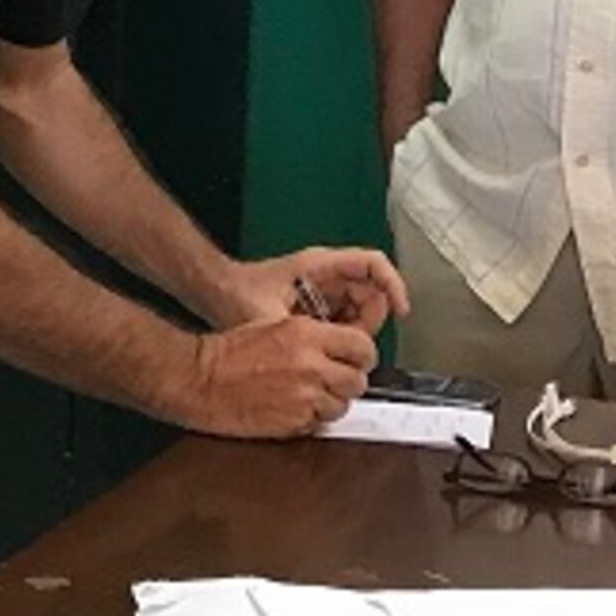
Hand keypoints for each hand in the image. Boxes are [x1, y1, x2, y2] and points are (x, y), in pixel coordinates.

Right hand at [173, 312, 377, 437]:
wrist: (200, 379)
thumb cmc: (230, 353)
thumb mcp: (276, 326)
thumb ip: (314, 337)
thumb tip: (342, 349)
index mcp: (307, 334)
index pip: (363, 346)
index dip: (362, 356)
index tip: (357, 360)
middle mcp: (311, 364)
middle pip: (358, 380)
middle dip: (347, 382)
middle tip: (332, 381)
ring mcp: (304, 396)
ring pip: (342, 406)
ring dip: (330, 403)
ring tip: (306, 396)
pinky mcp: (294, 422)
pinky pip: (319, 424)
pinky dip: (310, 419)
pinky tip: (291, 408)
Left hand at [215, 247, 414, 334]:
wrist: (215, 291)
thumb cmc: (236, 291)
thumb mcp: (269, 314)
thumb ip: (299, 332)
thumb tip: (327, 349)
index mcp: (320, 265)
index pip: (373, 265)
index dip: (393, 285)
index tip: (401, 309)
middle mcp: (326, 275)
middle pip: (371, 294)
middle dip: (369, 322)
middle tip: (353, 345)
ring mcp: (322, 290)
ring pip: (358, 312)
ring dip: (355, 334)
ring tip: (332, 350)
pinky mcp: (316, 306)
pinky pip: (343, 321)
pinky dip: (341, 337)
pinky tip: (325, 351)